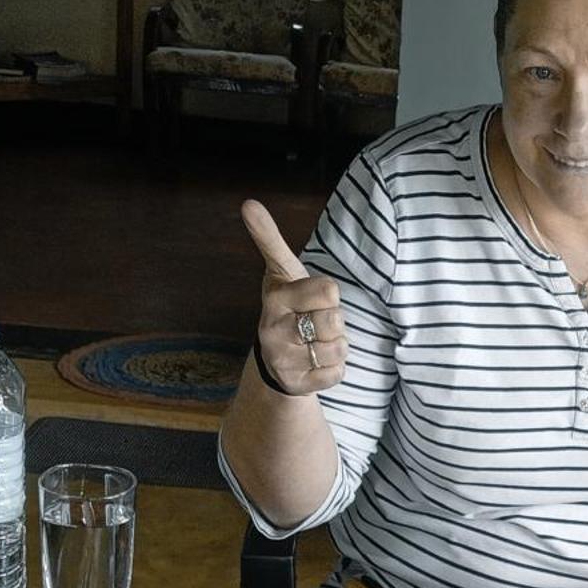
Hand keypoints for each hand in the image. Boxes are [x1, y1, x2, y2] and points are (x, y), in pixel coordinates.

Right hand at [243, 198, 346, 395]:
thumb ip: (269, 239)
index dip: (329, 294)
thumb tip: (248, 203)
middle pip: (335, 320)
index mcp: (274, 301)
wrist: (276, 358)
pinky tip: (317, 362)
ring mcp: (284, 361)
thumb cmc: (288, 306)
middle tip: (315, 322)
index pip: (329, 290)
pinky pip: (338, 372)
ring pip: (339, 347)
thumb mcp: (281, 272)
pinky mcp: (298, 385)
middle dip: (334, 321)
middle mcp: (273, 333)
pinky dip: (336, 367)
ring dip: (337, 344)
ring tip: (316, 341)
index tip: (313, 298)